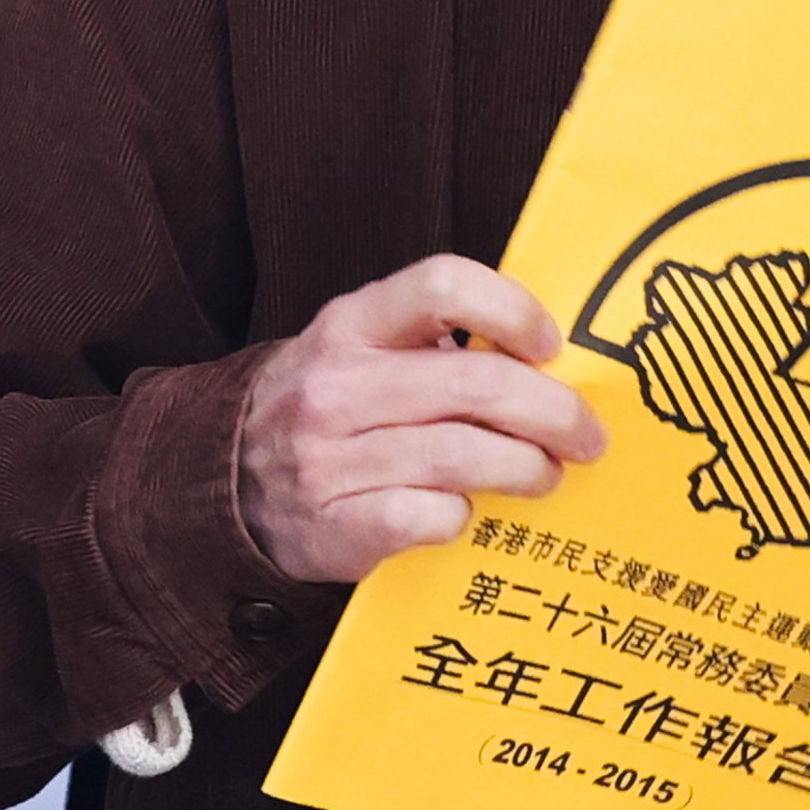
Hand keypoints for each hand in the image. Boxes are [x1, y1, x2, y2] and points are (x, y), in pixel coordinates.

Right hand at [235, 255, 604, 584]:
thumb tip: (553, 364)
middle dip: (554, 412)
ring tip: (548, 475)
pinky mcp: (334, 525)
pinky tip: (472, 514)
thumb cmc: (329, 410)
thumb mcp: (363, 353)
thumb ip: (437, 346)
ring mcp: (330, 457)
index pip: (443, 284)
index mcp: (352, 325)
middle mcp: (336, 385)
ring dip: (527, 468)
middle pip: (476, 383)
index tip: (551, 345)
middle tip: (586, 435)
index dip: (513, 311)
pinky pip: (426, 518)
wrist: (223, 483)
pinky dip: (464, 517)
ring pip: (462, 455)